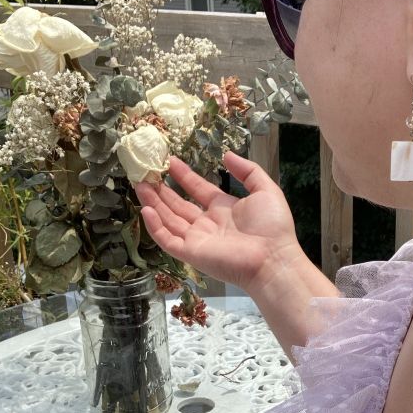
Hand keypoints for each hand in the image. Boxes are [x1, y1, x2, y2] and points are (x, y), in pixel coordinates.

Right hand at [134, 153, 300, 291]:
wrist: (273, 258)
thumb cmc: (272, 226)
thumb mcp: (265, 190)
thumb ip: (247, 171)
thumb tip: (226, 154)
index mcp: (223, 209)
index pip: (198, 190)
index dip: (184, 176)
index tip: (170, 161)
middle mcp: (207, 224)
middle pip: (178, 205)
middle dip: (161, 189)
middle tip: (145, 172)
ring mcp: (197, 239)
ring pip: (168, 220)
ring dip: (153, 203)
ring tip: (139, 184)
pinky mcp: (191, 253)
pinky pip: (168, 240)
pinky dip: (155, 227)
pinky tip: (146, 210)